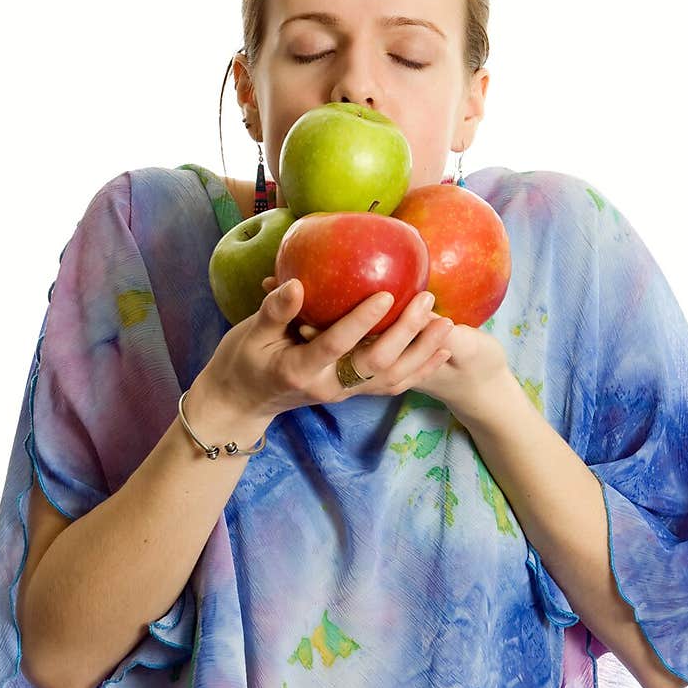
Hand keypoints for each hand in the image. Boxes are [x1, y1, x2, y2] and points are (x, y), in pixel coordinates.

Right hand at [203, 276, 453, 421]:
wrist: (241, 404)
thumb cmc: (242, 362)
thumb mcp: (249, 335)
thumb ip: (274, 311)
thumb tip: (296, 283)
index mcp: (300, 369)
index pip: (337, 345)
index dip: (362, 321)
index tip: (386, 294)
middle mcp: (328, 386)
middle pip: (376, 363)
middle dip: (406, 333)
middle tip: (427, 300)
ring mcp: (343, 392)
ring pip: (391, 378)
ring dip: (422, 353)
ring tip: (446, 323)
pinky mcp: (352, 392)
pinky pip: (392, 384)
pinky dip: (420, 369)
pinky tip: (441, 350)